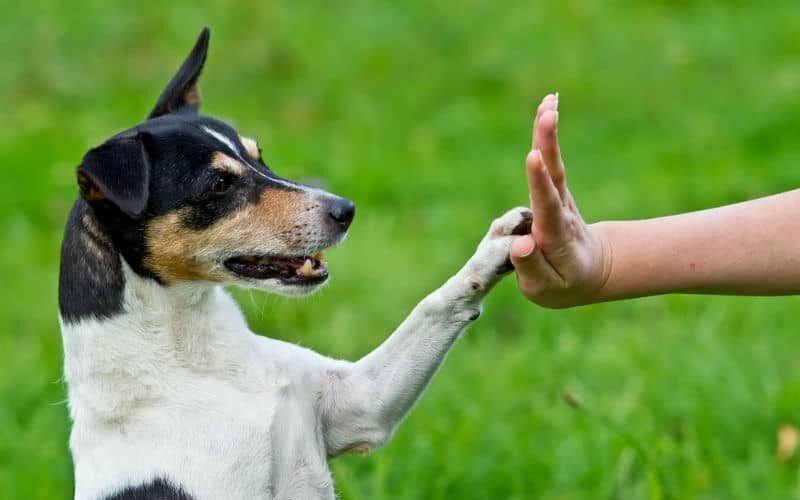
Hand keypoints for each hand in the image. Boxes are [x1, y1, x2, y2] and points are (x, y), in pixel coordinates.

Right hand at [509, 94, 611, 307]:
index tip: (533, 157)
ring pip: (553, 163)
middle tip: (547, 114)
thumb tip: (521, 243)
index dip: (539, 182)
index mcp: (555, 236)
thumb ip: (532, 267)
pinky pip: (549, 160)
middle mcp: (560, 211)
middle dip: (548, 145)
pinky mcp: (554, 189)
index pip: (547, 206)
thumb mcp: (545, 289)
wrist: (590, 271)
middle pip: (554, 175)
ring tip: (548, 102)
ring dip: (548, 133)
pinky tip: (547, 106)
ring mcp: (559, 198)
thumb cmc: (562, 283)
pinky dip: (546, 134)